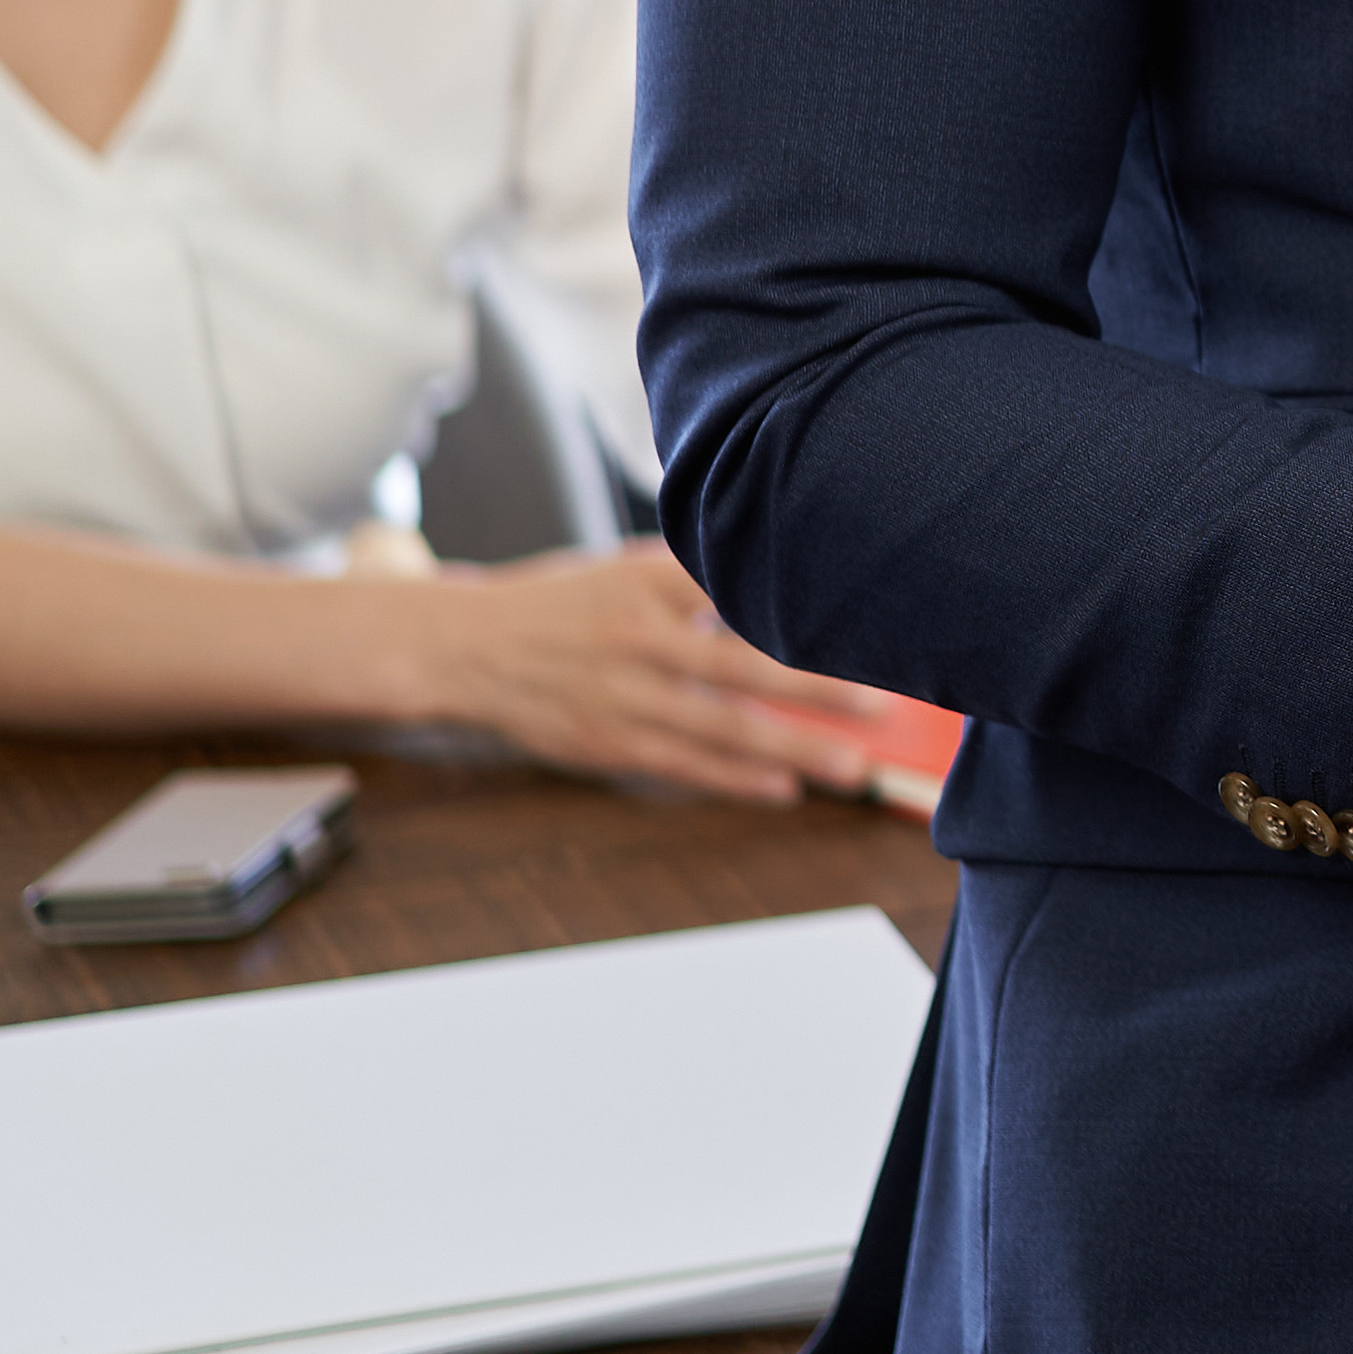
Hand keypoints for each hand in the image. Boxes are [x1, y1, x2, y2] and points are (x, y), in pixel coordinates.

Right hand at [394, 547, 910, 804]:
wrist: (464, 648)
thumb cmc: (563, 601)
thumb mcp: (626, 565)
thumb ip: (697, 570)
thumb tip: (785, 565)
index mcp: (651, 578)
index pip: (744, 588)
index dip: (805, 607)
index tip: (868, 618)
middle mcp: (642, 635)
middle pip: (748, 663)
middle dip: (821, 687)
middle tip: (887, 702)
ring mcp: (625, 694)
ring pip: (724, 726)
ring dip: (795, 749)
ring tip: (854, 765)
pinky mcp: (609, 742)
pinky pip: (685, 765)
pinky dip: (738, 779)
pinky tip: (785, 788)